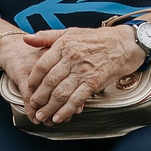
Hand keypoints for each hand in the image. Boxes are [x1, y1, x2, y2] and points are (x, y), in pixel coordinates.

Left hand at [21, 25, 143, 124]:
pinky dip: (67, 110)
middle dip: (39, 98)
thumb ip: (47, 37)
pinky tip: (59, 117)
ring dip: (50, 107)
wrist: (123, 44)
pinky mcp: (94, 82)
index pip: (42, 66)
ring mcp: (83, 71)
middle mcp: (72, 58)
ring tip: (42, 116)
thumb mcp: (70, 32)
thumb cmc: (96, 39)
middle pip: (49, 82)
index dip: (33, 80)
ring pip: (61, 93)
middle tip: (33, 107)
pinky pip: (77, 99)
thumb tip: (26, 39)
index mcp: (64, 46)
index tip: (29, 89)